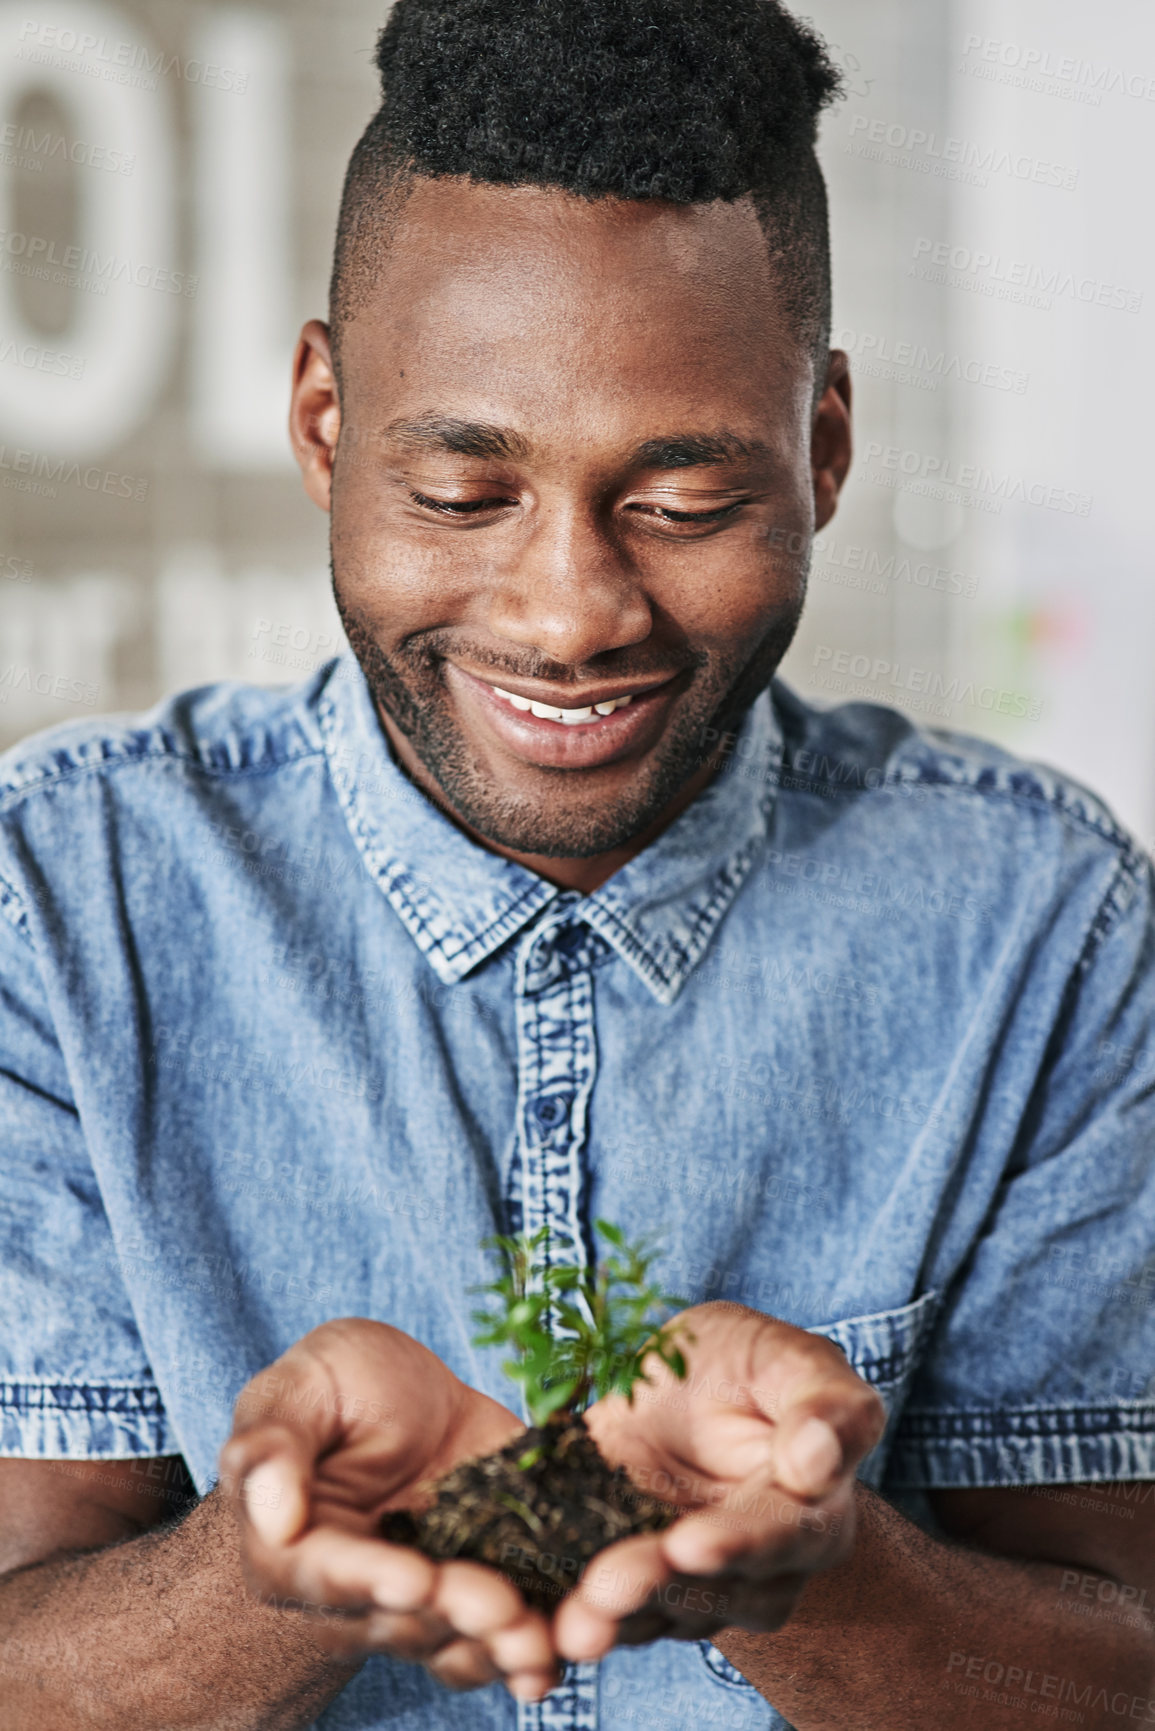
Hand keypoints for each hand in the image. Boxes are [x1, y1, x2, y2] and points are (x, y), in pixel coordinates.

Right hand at [219, 1318, 560, 1700]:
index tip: (415, 1579)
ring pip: (455, 1645)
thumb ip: (275, 1444)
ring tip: (539, 1642)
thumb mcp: (301, 1387)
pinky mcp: (484, 1586)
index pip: (329, 1574)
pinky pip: (503, 1639)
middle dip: (455, 1617)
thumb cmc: (334, 1386)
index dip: (371, 1582)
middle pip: (402, 1621)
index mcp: (297, 1549)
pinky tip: (558, 1659)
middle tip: (501, 1608)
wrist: (410, 1393)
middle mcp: (360, 1594)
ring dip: (499, 1649)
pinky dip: (531, 1657)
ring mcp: (426, 1599)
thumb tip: (273, 1513)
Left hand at [553, 1301, 885, 1661]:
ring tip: (572, 1622)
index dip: (736, 1543)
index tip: (691, 1545)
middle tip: (606, 1589)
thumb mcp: (782, 1357)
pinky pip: (609, 1613)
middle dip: (656, 1587)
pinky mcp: (636, 1590)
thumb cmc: (744, 1365)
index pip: (780, 1534)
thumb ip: (820, 1403)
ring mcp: (698, 1590)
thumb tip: (817, 1462)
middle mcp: (762, 1569)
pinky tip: (539, 1623)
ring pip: (657, 1614)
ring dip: (612, 1619)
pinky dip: (571, 1619)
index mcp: (813, 1510)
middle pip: (711, 1588)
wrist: (677, 1395)